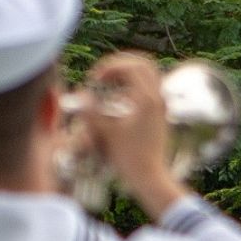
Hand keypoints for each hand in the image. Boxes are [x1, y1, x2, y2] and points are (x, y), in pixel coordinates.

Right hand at [79, 52, 191, 218]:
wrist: (150, 176)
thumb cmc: (128, 158)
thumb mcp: (105, 134)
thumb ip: (91, 112)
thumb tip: (79, 95)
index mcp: (146, 100)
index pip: (130, 67)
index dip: (109, 67)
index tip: (94, 78)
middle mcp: (157, 98)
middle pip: (143, 63)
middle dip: (120, 63)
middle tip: (102, 73)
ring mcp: (161, 104)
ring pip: (149, 73)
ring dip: (129, 71)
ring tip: (109, 80)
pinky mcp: (160, 112)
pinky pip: (150, 86)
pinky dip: (135, 83)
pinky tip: (119, 95)